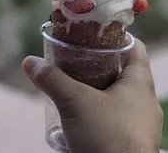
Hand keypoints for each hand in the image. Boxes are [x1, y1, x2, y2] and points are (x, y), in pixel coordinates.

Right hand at [23, 39, 163, 152]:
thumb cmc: (106, 138)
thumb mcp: (75, 102)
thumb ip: (52, 79)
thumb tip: (29, 62)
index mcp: (139, 83)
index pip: (134, 46)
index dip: (116, 36)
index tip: (93, 32)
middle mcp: (143, 100)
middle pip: (121, 69)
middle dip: (98, 61)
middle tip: (74, 56)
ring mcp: (137, 120)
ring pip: (115, 92)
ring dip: (95, 84)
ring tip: (71, 79)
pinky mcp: (127, 137)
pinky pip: (112, 112)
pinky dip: (95, 105)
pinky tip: (77, 108)